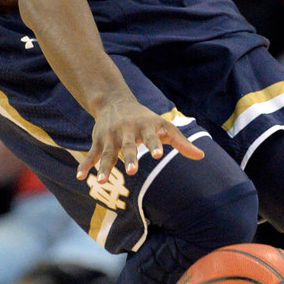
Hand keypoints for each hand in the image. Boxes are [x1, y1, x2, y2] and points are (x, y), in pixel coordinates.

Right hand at [78, 96, 203, 182]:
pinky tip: (81, 178)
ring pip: (108, 153)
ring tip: (102, 182)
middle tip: (133, 170)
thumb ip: (181, 143)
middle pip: (129, 146)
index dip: (154, 145)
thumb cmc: (145, 119)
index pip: (151, 136)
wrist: (114, 101)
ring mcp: (111, 137)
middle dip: (130, 158)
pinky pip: (91, 155)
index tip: (157, 154)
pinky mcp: (99, 142)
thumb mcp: (163, 126)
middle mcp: (126, 131)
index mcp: (145, 126)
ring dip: (104, 167)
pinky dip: (86, 166)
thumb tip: (201, 156)